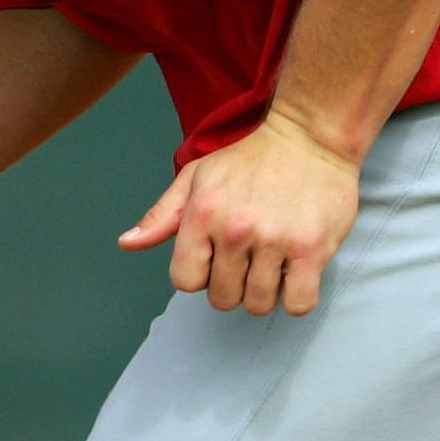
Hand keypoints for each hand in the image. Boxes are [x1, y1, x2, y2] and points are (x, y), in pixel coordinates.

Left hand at [122, 111, 360, 314]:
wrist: (310, 136)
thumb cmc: (253, 158)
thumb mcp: (198, 177)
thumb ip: (162, 214)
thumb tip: (128, 243)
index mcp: (203, 214)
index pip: (186, 281)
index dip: (201, 275)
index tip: (218, 259)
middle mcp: (235, 230)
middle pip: (223, 298)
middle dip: (234, 285)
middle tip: (249, 260)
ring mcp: (275, 241)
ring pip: (259, 304)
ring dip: (265, 292)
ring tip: (274, 263)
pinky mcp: (312, 249)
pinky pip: (299, 303)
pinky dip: (296, 298)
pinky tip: (296, 275)